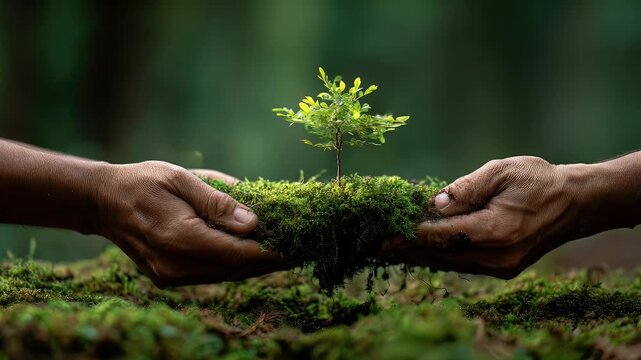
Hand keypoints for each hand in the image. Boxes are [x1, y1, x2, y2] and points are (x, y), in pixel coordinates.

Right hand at [95, 161, 284, 286]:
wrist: (104, 202)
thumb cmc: (144, 182)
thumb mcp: (183, 180)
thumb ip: (218, 202)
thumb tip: (253, 223)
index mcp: (181, 238)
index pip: (239, 254)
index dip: (272, 253)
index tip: (299, 246)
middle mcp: (177, 265)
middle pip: (237, 269)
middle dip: (271, 261)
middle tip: (301, 248)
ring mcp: (172, 275)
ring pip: (227, 275)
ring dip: (256, 265)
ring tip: (284, 251)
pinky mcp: (170, 277)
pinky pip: (213, 274)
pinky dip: (235, 265)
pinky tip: (252, 253)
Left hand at [381, 156, 584, 278]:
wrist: (575, 203)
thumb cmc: (538, 180)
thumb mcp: (501, 171)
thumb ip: (465, 189)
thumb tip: (433, 204)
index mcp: (496, 230)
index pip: (442, 236)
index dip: (409, 235)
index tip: (382, 235)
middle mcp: (497, 256)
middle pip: (440, 254)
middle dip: (405, 250)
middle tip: (374, 246)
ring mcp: (501, 267)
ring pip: (449, 263)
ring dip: (418, 256)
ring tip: (389, 251)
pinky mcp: (502, 269)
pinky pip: (461, 264)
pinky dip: (438, 257)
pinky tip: (418, 253)